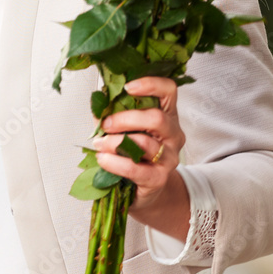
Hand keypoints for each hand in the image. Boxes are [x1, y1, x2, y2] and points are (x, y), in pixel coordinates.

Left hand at [92, 76, 189, 240]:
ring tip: (99, 144)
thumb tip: (99, 96)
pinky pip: (135, 168)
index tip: (127, 87)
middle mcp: (173, 134)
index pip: (169, 90)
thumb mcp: (126, 128)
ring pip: (144, 143)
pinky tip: (103, 159)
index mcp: (166, 114)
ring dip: (115, 142)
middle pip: (156, 118)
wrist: (146, 189)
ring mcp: (169, 157)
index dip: (150, 84)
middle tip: (106, 124)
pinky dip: (114, 162)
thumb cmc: (135, 153)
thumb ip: (114, 111)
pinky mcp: (159, 178)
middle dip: (125, 119)